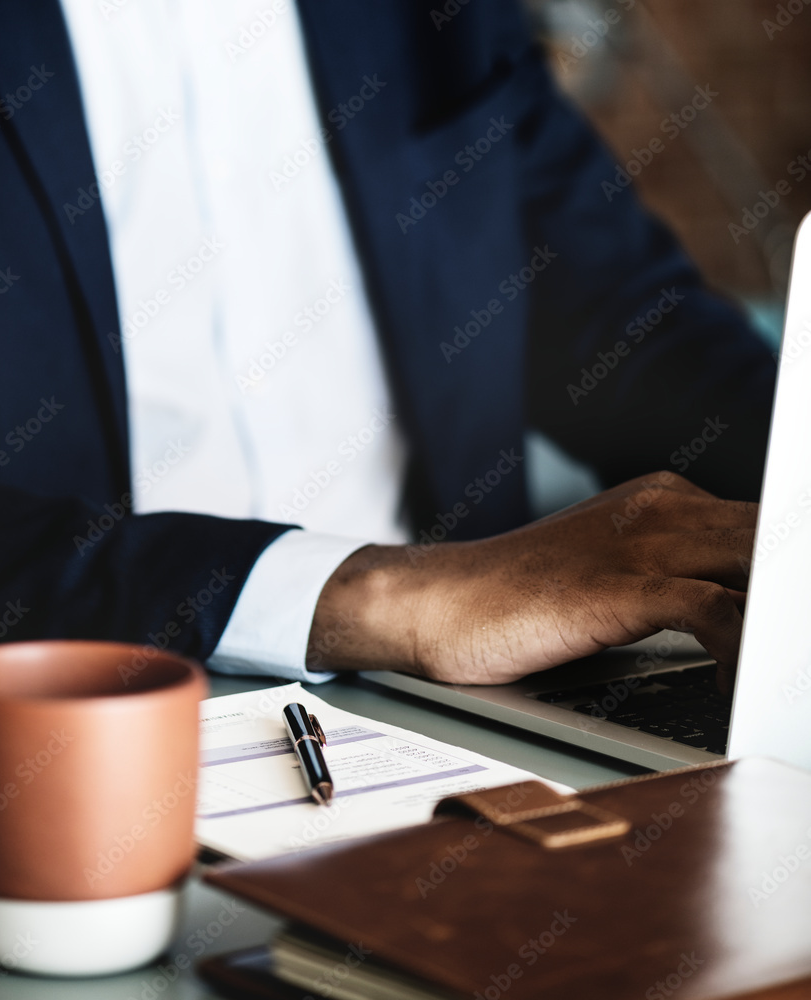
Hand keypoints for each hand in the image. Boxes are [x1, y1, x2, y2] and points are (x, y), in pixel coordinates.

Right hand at [307, 472, 753, 685]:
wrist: (435, 602)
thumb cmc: (515, 601)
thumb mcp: (607, 575)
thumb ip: (672, 578)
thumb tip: (738, 617)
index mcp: (664, 502)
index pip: (771, 529)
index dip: (787, 579)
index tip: (788, 625)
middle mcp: (662, 510)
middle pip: (778, 537)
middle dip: (791, 593)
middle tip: (792, 645)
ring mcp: (640, 544)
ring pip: (762, 563)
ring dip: (781, 619)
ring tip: (779, 664)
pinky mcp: (616, 587)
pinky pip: (717, 611)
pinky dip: (745, 650)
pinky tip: (740, 685)